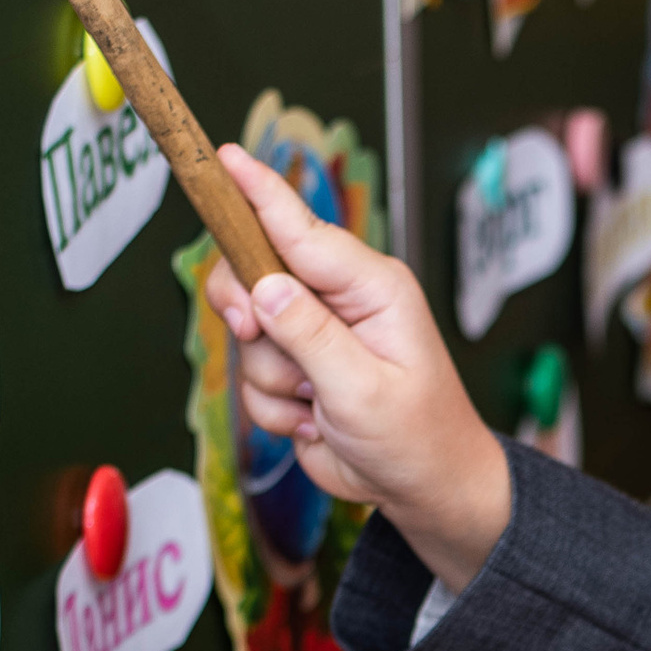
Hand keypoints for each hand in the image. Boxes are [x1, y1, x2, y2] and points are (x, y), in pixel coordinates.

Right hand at [202, 144, 512, 592]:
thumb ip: (311, 336)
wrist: (426, 492)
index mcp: (372, 287)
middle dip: (247, 312)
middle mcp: (340, 301)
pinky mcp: (297, 371)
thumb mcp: (365, 389)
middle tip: (254, 335)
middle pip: (253, 272)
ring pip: (249, 335)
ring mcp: (315, 336)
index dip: (259, 192)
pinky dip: (275, 409)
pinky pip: (252, 378)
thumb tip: (263, 287)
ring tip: (320, 406)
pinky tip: (315, 423)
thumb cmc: (418, 439)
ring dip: (273, 380)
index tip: (224, 157)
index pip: (303, 228)